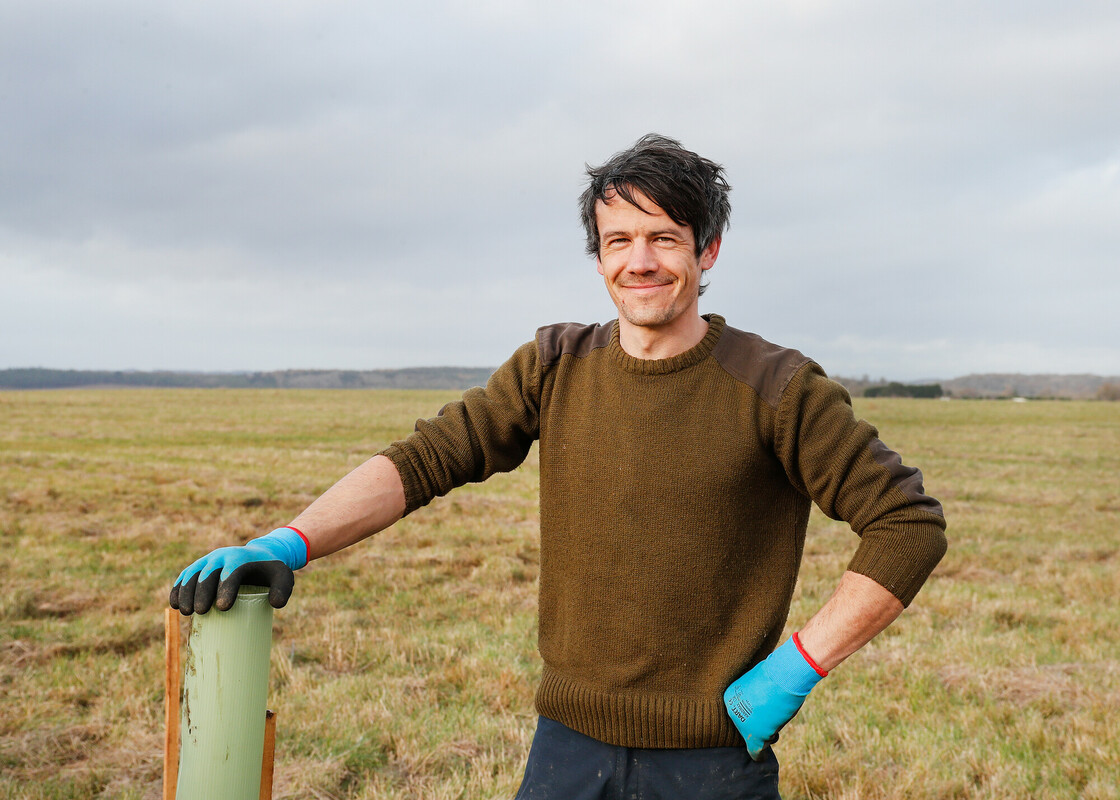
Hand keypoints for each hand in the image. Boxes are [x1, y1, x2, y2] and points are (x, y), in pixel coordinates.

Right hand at [170, 526, 308, 614]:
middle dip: (202, 593)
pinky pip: (185, 576)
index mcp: (240, 557)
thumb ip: (283, 589)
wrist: (258, 556)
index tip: (223, 608)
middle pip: (208, 573)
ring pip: (192, 574)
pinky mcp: (198, 567)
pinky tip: (174, 604)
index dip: (226, 588)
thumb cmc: (270, 571)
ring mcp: (207, 560)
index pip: (231, 571)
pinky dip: (178, 588)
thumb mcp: (283, 577)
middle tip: (201, 612)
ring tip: (187, 612)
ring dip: (186, 592)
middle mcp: (221, 556)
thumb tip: (275, 604)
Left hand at [724, 634, 826, 760]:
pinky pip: (755, 751)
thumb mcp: (759, 684)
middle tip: (771, 713)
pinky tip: (761, 757)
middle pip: (746, 725)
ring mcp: (743, 724)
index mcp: (729, 696)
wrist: (784, 676)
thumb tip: (760, 709)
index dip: (753, 713)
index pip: (740, 712)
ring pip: (755, 737)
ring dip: (766, 733)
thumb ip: (755, 698)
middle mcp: (732, 711)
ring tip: (776, 717)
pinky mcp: (756, 736)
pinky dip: (759, 756)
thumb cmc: (775, 676)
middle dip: (759, 723)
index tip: (762, 709)